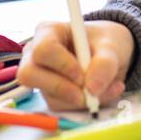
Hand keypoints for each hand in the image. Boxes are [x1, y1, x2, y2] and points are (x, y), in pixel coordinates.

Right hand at [18, 20, 135, 109]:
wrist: (110, 54)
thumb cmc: (104, 42)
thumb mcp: (111, 45)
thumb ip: (105, 63)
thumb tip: (92, 88)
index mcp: (48, 32)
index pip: (43, 50)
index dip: (62, 65)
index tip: (82, 75)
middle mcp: (36, 54)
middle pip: (29, 75)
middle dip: (60, 88)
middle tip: (86, 93)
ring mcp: (41, 76)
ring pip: (48, 95)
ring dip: (80, 99)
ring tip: (107, 89)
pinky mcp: (50, 94)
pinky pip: (61, 106)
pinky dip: (84, 105)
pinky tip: (101, 93)